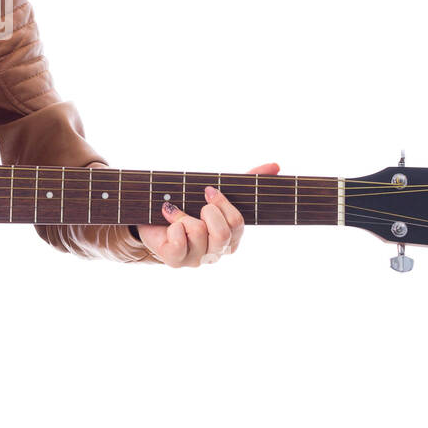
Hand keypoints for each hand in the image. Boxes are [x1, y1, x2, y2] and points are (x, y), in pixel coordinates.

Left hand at [138, 162, 280, 267]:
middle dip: (208, 211)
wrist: (153, 217)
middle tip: (196, 204)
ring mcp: (196, 259)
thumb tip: (275, 166)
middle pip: (222, 233)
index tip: (209, 190)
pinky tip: (168, 222)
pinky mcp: (175, 260)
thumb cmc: (188, 205)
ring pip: (199, 233)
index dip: (223, 203)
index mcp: (230, 239)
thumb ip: (247, 181)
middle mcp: (216, 253)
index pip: (237, 223)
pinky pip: (178, 242)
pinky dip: (172, 226)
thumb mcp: (216, 193)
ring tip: (175, 213)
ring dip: (184, 216)